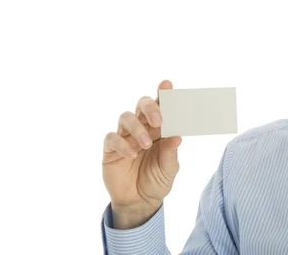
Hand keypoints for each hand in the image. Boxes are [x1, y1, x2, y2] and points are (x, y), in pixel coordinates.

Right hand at [102, 80, 181, 228]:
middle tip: (159, 120)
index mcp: (159, 129)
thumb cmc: (156, 180)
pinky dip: (122, 144)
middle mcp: (141, 128)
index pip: (161, 107)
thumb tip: (177, 136)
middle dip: (150, 107)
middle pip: (141, 105)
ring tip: (145, 145)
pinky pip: (112, 138)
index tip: (167, 84)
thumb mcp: (169, 169)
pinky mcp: (110, 149)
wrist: (139, 202)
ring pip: (126, 117)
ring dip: (137, 128)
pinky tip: (131, 155)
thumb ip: (171, 153)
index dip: (163, 94)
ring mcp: (125, 136)